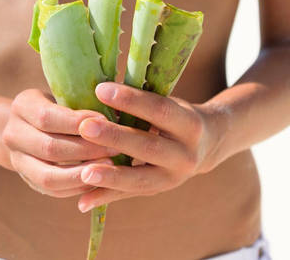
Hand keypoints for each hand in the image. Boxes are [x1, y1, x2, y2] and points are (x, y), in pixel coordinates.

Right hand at [2, 88, 120, 197]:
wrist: (29, 126)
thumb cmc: (58, 105)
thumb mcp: (63, 95)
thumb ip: (81, 103)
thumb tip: (116, 114)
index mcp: (22, 106)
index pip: (46, 118)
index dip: (77, 122)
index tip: (105, 122)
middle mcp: (13, 134)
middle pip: (49, 148)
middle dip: (85, 150)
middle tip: (115, 147)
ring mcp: (17, 160)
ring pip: (48, 176)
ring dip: (82, 174)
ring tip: (109, 167)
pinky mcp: (28, 180)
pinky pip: (52, 191)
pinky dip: (76, 187)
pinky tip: (98, 180)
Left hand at [75, 82, 224, 211]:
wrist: (207, 146)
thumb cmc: (176, 115)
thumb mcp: (169, 104)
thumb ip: (141, 103)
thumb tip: (100, 91)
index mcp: (190, 125)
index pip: (159, 110)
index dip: (131, 100)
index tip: (101, 90)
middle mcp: (186, 155)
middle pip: (148, 147)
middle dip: (115, 137)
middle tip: (85, 128)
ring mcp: (174, 178)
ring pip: (139, 179)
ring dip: (110, 177)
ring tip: (83, 172)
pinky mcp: (158, 191)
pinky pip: (128, 195)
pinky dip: (105, 197)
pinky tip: (82, 201)